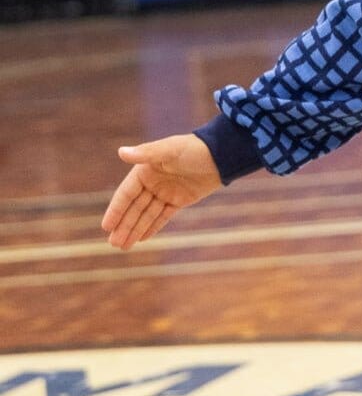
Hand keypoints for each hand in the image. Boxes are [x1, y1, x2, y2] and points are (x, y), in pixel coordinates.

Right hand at [102, 135, 222, 250]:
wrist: (221, 155)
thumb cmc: (193, 149)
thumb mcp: (170, 150)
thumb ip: (146, 154)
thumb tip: (121, 152)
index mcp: (145, 171)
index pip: (126, 194)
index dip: (116, 210)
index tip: (106, 227)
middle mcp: (152, 182)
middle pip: (134, 208)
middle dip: (124, 226)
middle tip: (113, 244)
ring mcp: (165, 192)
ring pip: (147, 215)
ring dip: (135, 229)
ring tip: (123, 246)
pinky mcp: (179, 200)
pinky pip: (162, 216)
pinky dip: (152, 227)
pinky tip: (141, 238)